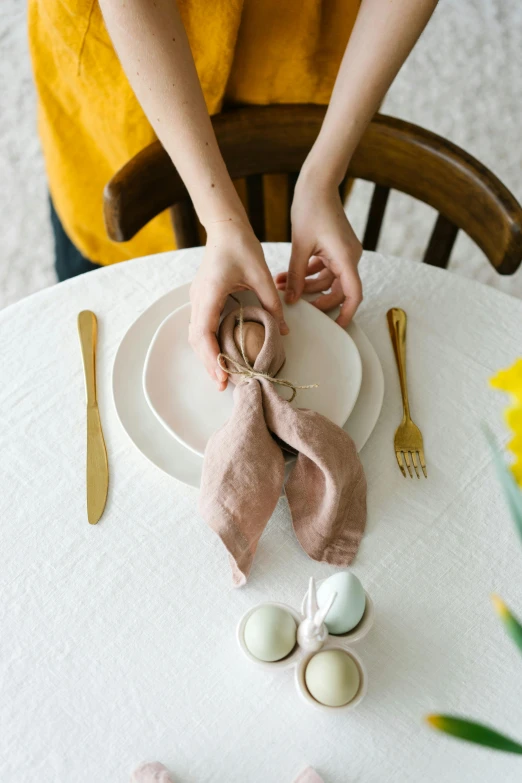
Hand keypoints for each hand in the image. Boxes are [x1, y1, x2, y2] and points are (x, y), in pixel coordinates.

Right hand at [189, 221, 288, 390]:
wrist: (226, 228)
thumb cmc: (242, 246)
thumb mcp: (261, 274)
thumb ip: (272, 304)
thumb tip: (285, 331)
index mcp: (210, 293)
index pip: (204, 332)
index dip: (212, 357)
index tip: (222, 374)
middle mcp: (198, 298)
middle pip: (197, 340)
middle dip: (208, 363)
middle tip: (223, 385)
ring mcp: (197, 299)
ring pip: (195, 335)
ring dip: (207, 356)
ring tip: (222, 375)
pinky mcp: (201, 298)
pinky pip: (200, 327)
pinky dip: (208, 344)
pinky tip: (220, 355)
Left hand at [275, 177, 362, 326]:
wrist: (317, 184)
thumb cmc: (311, 209)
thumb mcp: (300, 246)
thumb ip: (297, 275)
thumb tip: (292, 299)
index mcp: (346, 257)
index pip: (353, 294)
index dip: (347, 313)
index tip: (337, 326)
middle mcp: (349, 257)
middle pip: (338, 290)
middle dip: (316, 298)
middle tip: (296, 304)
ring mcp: (343, 252)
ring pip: (328, 280)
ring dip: (306, 285)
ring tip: (281, 286)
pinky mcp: (335, 248)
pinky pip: (324, 268)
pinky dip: (308, 273)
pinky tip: (286, 277)